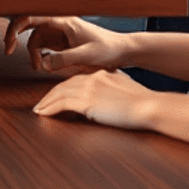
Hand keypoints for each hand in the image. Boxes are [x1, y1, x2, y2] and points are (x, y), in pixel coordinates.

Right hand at [4, 15, 130, 74]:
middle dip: (14, 36)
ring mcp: (59, 33)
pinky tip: (44, 66)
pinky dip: (40, 56)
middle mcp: (58, 23)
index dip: (16, 27)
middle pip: (28, 24)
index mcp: (63, 20)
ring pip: (35, 39)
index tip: (10, 43)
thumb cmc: (108, 49)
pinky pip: (43, 47)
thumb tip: (43, 63)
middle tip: (7, 50)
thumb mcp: (86, 56)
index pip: (32, 17)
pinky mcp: (62, 43)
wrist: (123, 51)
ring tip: (38, 68)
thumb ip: (63, 59)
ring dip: (32, 53)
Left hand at [31, 70, 155, 131]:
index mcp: (102, 74)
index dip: (64, 88)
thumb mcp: (126, 89)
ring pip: (59, 94)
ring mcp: (89, 89)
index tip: (56, 95)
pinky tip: (43, 114)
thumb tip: (106, 99)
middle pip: (64, 85)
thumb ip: (113, 89)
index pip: (76, 80)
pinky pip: (61, 104)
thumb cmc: (144, 102)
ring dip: (46, 102)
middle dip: (50, 95)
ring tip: (38, 110)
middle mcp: (92, 78)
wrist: (150, 105)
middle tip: (41, 103)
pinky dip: (49, 109)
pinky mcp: (87, 101)